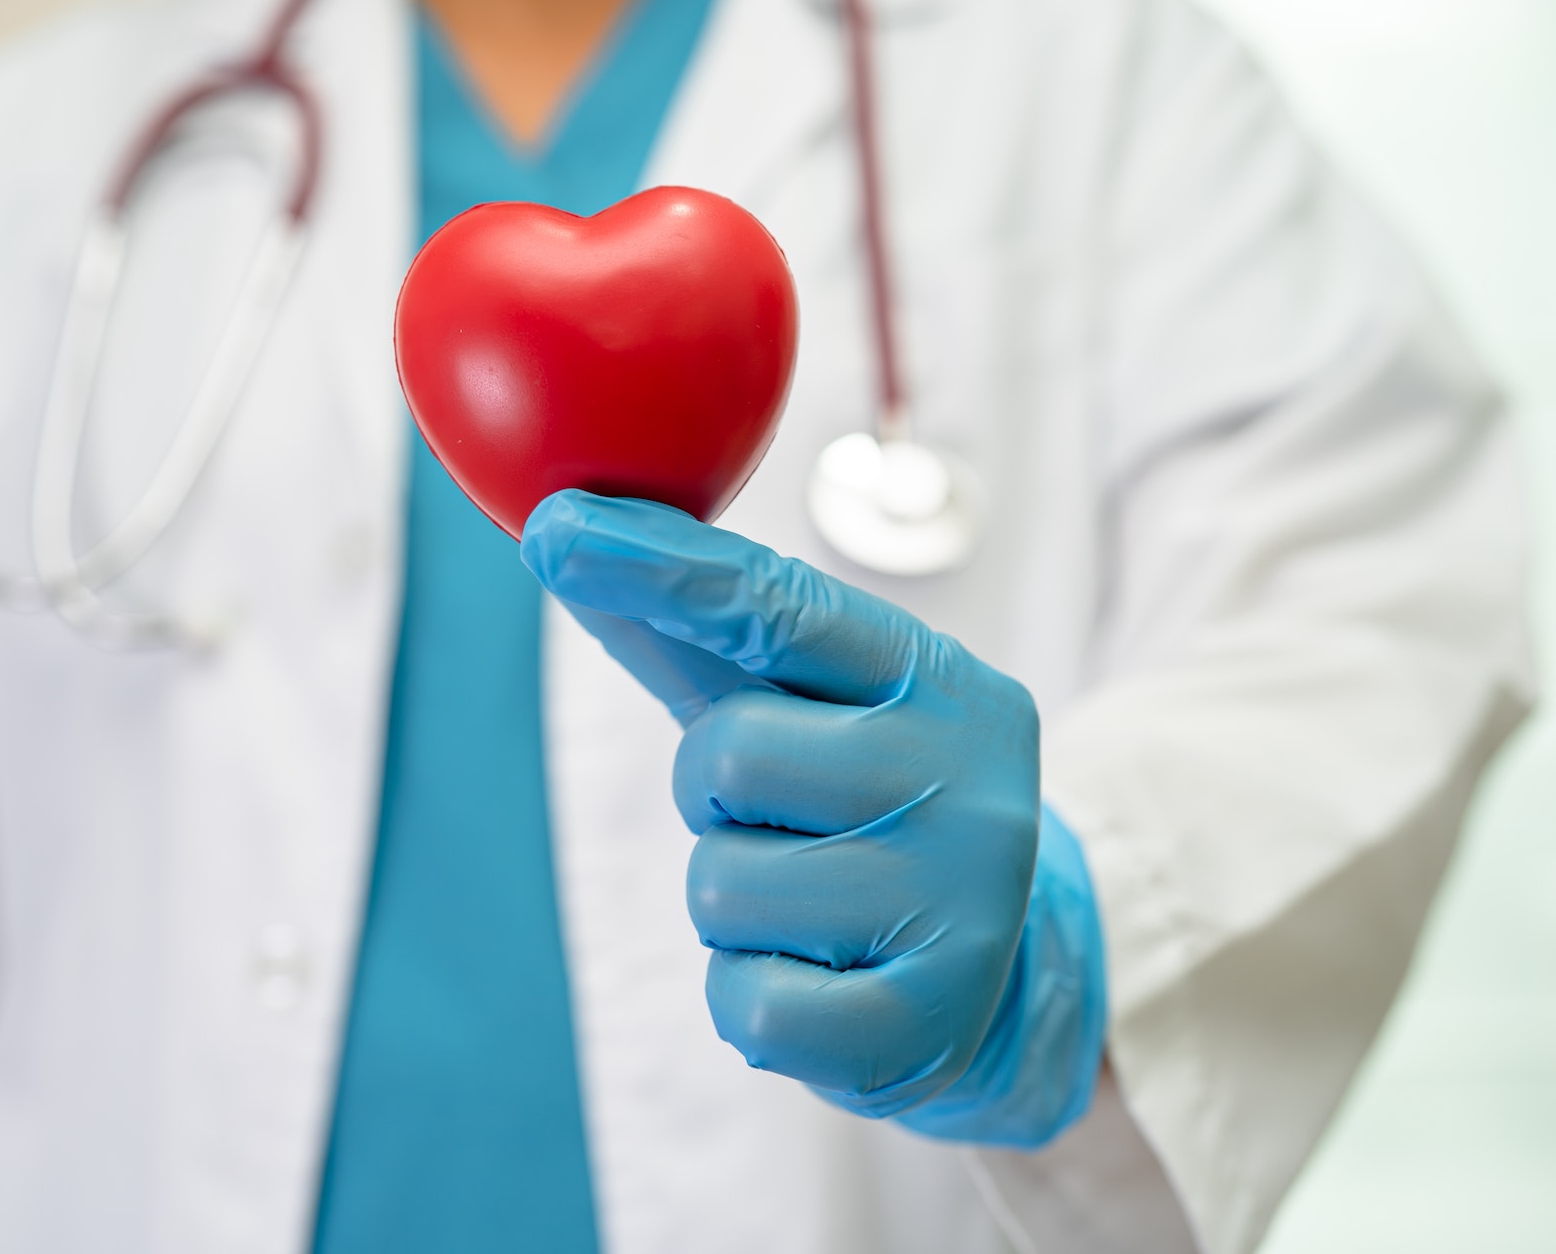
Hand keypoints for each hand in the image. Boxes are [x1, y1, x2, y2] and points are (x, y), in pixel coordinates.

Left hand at [520, 492, 1103, 1145]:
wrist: (999, 981)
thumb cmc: (867, 814)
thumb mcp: (808, 712)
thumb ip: (697, 634)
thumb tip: (565, 538)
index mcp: (943, 683)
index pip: (781, 607)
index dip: (660, 567)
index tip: (556, 531)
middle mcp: (970, 784)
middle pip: (728, 755)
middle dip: (715, 796)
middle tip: (786, 821)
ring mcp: (958, 910)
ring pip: (721, 885)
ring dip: (731, 903)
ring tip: (811, 905)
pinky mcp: (922, 1025)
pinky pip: (747, 1005)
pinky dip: (750, 996)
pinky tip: (820, 979)